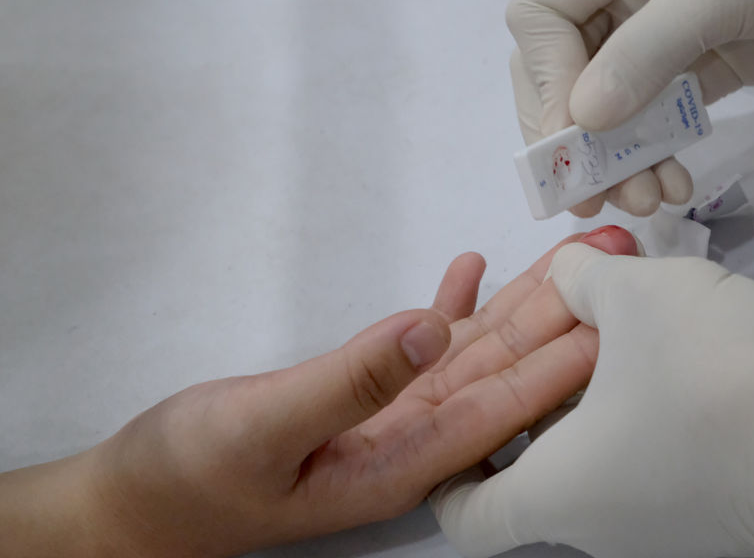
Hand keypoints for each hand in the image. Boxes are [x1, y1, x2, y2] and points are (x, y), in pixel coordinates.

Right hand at [0, 227, 637, 557]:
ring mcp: (389, 414)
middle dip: (561, 315)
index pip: (502, 407)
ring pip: (473, 351)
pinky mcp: (362, 394)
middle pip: (503, 371)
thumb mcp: (263, 426)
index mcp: (401, 464)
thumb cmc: (189, 476)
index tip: (613, 314)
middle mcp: (411, 441)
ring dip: (520, 303)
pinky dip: (450, 306)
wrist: (136, 500)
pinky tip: (471, 270)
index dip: (560, 360)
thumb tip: (428, 327)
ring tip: (569, 256)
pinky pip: (421, 344)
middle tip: (615, 258)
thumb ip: (351, 380)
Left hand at [433, 245, 753, 557]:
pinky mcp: (712, 514)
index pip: (465, 513)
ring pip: (597, 456)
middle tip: (543, 326)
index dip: (449, 465)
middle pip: (535, 468)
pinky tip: (661, 347)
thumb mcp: (638, 295)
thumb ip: (579, 279)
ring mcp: (661, 528)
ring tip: (608, 317)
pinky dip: (637, 408)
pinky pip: (647, 459)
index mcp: (559, 493)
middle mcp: (601, 528)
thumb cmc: (715, 373)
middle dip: (533, 392)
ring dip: (593, 389)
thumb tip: (565, 277)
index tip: (460, 411)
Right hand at [509, 0, 753, 216]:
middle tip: (593, 195)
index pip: (542, 13)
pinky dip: (654, 151)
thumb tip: (578, 124)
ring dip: (617, 153)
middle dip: (575, 130)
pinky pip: (655, 112)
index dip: (547, 80)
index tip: (576, 140)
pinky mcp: (702, 59)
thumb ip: (646, 55)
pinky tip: (671, 184)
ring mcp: (663, 23)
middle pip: (564, 63)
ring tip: (644, 200)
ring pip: (608, 97)